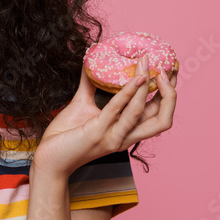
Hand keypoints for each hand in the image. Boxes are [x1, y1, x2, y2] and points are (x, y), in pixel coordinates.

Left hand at [32, 53, 177, 178]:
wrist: (48, 160)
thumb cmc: (64, 136)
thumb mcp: (81, 106)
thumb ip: (90, 85)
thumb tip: (91, 60)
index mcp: (126, 133)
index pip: (158, 115)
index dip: (169, 95)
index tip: (169, 71)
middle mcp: (125, 137)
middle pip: (163, 119)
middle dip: (171, 93)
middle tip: (167, 68)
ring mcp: (113, 137)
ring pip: (143, 112)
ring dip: (149, 86)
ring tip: (148, 63)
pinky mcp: (98, 134)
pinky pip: (118, 110)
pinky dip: (129, 92)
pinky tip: (135, 77)